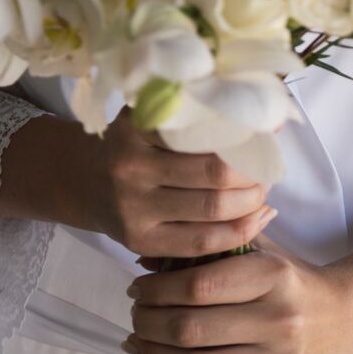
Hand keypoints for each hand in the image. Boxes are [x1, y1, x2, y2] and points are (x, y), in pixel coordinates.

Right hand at [77, 106, 276, 258]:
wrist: (84, 180)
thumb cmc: (133, 142)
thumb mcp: (150, 115)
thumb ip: (194, 110)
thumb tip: (268, 115)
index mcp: (136, 126)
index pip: (203, 129)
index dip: (244, 132)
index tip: (268, 131)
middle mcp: (130, 166)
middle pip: (213, 173)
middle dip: (252, 173)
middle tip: (267, 168)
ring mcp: (133, 208)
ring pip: (211, 209)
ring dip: (250, 202)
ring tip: (262, 192)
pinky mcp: (140, 242)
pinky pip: (201, 243)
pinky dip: (238, 232)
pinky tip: (256, 220)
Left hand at [122, 232, 352, 353]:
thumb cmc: (298, 281)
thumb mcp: (263, 252)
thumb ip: (211, 248)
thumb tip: (146, 256)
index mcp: (273, 275)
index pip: (200, 283)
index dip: (157, 288)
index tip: (137, 288)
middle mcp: (278, 319)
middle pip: (193, 327)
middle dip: (150, 323)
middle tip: (134, 318)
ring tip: (139, 347)